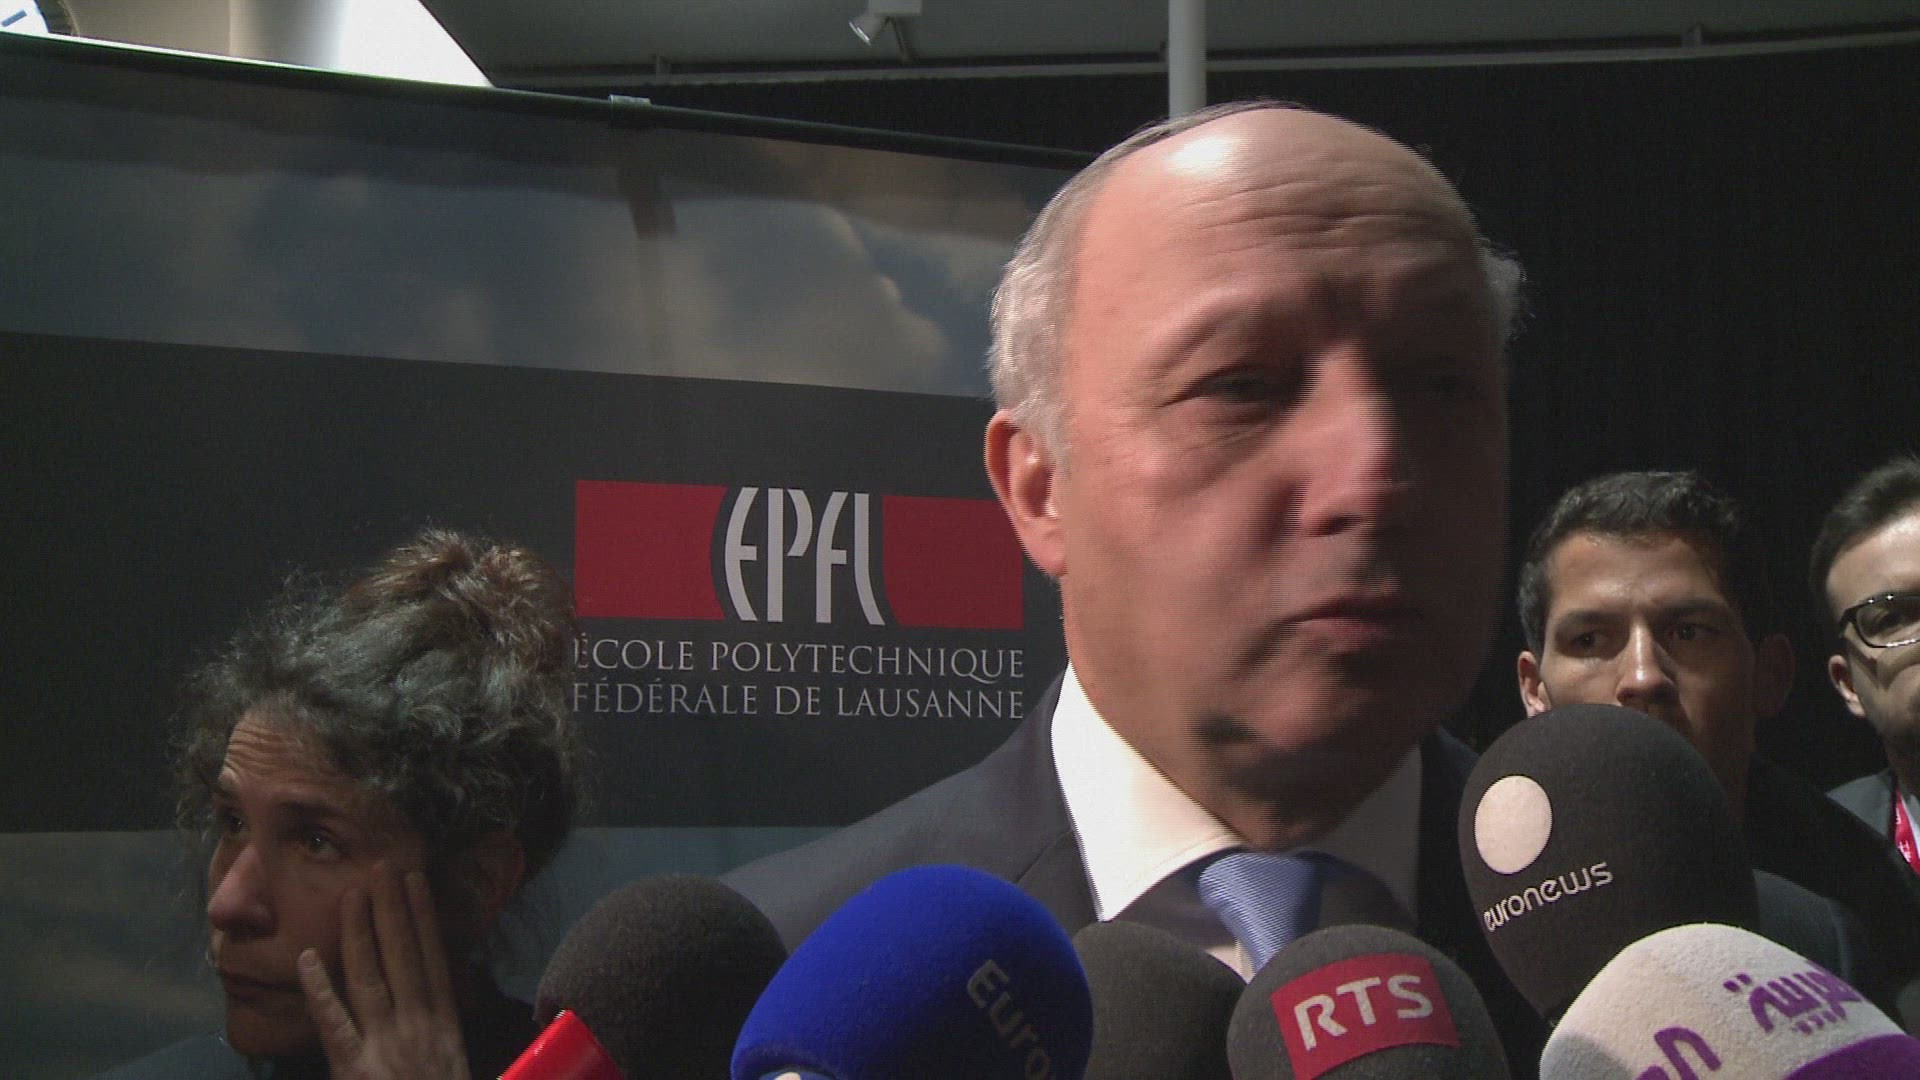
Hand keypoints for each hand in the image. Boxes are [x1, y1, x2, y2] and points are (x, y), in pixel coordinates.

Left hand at [296, 862, 470, 1079]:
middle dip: (393, 910)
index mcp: (446, 1030)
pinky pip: (335, 1024)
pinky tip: (307, 958)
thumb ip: (441, 1036)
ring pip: (372, 978)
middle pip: (404, 958)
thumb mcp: (456, 1068)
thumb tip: (436, 1001)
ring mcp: (386, 1047)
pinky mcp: (356, 1071)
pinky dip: (320, 990)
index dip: (425, 919)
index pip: (435, 961)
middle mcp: (419, 1029)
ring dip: (362, 933)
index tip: (417, 884)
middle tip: (383, 866)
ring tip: (354, 894)